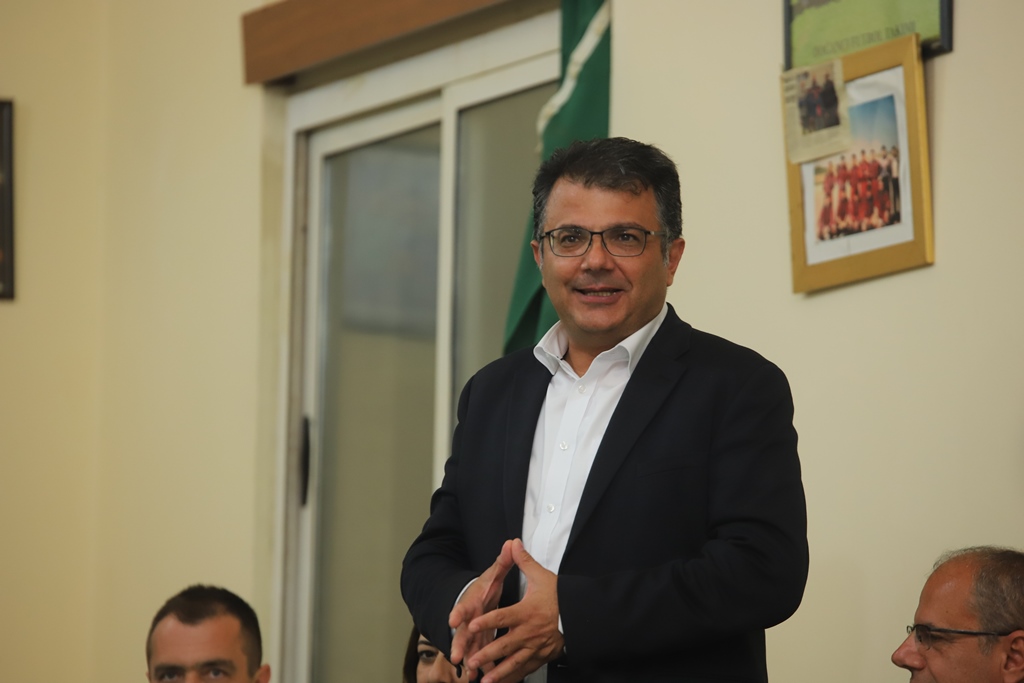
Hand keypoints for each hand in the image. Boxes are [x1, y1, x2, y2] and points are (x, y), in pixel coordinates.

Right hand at [449, 540, 514, 679]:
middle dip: (459, 643)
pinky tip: (483, 677)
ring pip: (470, 647)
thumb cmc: (485, 586)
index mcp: (474, 600)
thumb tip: (511, 542)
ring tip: (470, 673)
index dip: (458, 612)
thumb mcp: (494, 573)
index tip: (453, 620)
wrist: (476, 598)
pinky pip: (479, 654)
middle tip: (456, 656)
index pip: (464, 605)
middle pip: (462, 631)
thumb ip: (504, 561)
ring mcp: (473, 631)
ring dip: (469, 659)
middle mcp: (470, 618)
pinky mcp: (479, 642)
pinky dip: (481, 666)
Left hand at [466, 539, 564, 682]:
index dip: (487, 621)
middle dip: (487, 654)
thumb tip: (513, 543)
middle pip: (505, 645)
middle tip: (472, 661)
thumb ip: (523, 561)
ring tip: (484, 680)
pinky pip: (525, 668)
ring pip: (514, 662)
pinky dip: (513, 676)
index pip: (503, 617)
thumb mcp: (541, 576)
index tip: (472, 626)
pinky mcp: (541, 655)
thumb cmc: (559, 595)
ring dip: (498, 672)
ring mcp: (536, 646)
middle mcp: (529, 632)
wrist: (580, 612)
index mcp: (527, 612)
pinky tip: (501, 682)